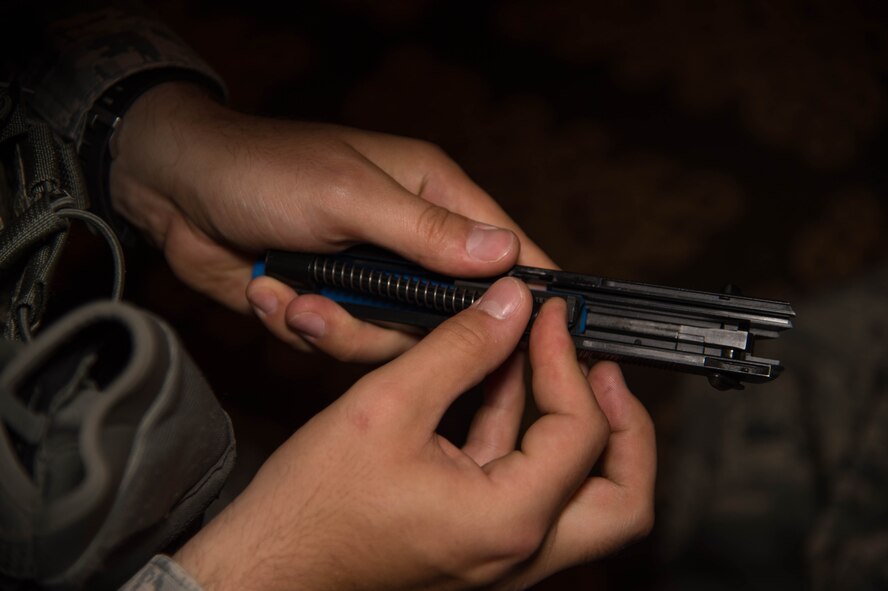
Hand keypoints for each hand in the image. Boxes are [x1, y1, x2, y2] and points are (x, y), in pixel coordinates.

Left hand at [110, 83, 554, 361]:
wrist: (176, 190)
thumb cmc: (265, 170)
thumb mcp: (351, 195)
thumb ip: (427, 232)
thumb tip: (508, 256)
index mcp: (432, 198)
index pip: (505, 249)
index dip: (525, 293)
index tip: (538, 338)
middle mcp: (409, 245)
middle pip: (447, 317)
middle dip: (396, 328)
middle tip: (350, 315)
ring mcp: (369, 280)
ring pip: (390, 342)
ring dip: (336, 328)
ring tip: (294, 300)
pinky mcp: (330, 307)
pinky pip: (337, 344)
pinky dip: (300, 325)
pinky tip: (267, 293)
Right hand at [173, 278, 655, 589]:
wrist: (267, 569)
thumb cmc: (313, 508)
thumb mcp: (387, 407)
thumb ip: (460, 349)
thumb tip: (512, 305)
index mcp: (508, 523)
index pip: (582, 434)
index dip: (568, 362)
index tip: (547, 317)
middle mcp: (518, 551)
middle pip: (623, 498)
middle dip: (625, 425)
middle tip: (599, 369)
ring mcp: (501, 554)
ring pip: (583, 498)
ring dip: (572, 424)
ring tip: (543, 359)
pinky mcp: (478, 542)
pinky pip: (528, 490)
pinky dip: (525, 436)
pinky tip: (495, 384)